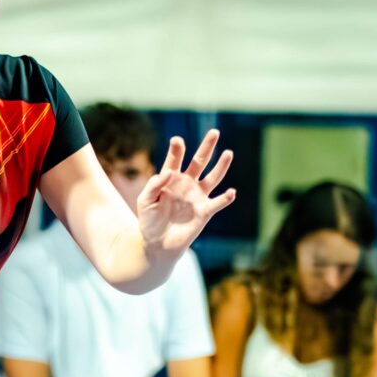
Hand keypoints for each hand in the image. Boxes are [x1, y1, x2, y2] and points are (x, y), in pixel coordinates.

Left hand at [137, 131, 234, 255]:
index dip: (177, 149)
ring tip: (228, 153)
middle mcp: (186, 183)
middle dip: (207, 147)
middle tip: (214, 132)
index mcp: (170, 178)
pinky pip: (217, 203)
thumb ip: (154, 185)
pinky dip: (225, 198)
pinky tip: (231, 192)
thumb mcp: (145, 201)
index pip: (175, 158)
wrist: (157, 244)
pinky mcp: (204, 212)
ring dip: (221, 166)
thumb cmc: (149, 221)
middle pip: (199, 161)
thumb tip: (169, 172)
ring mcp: (197, 196)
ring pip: (212, 178)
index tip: (177, 141)